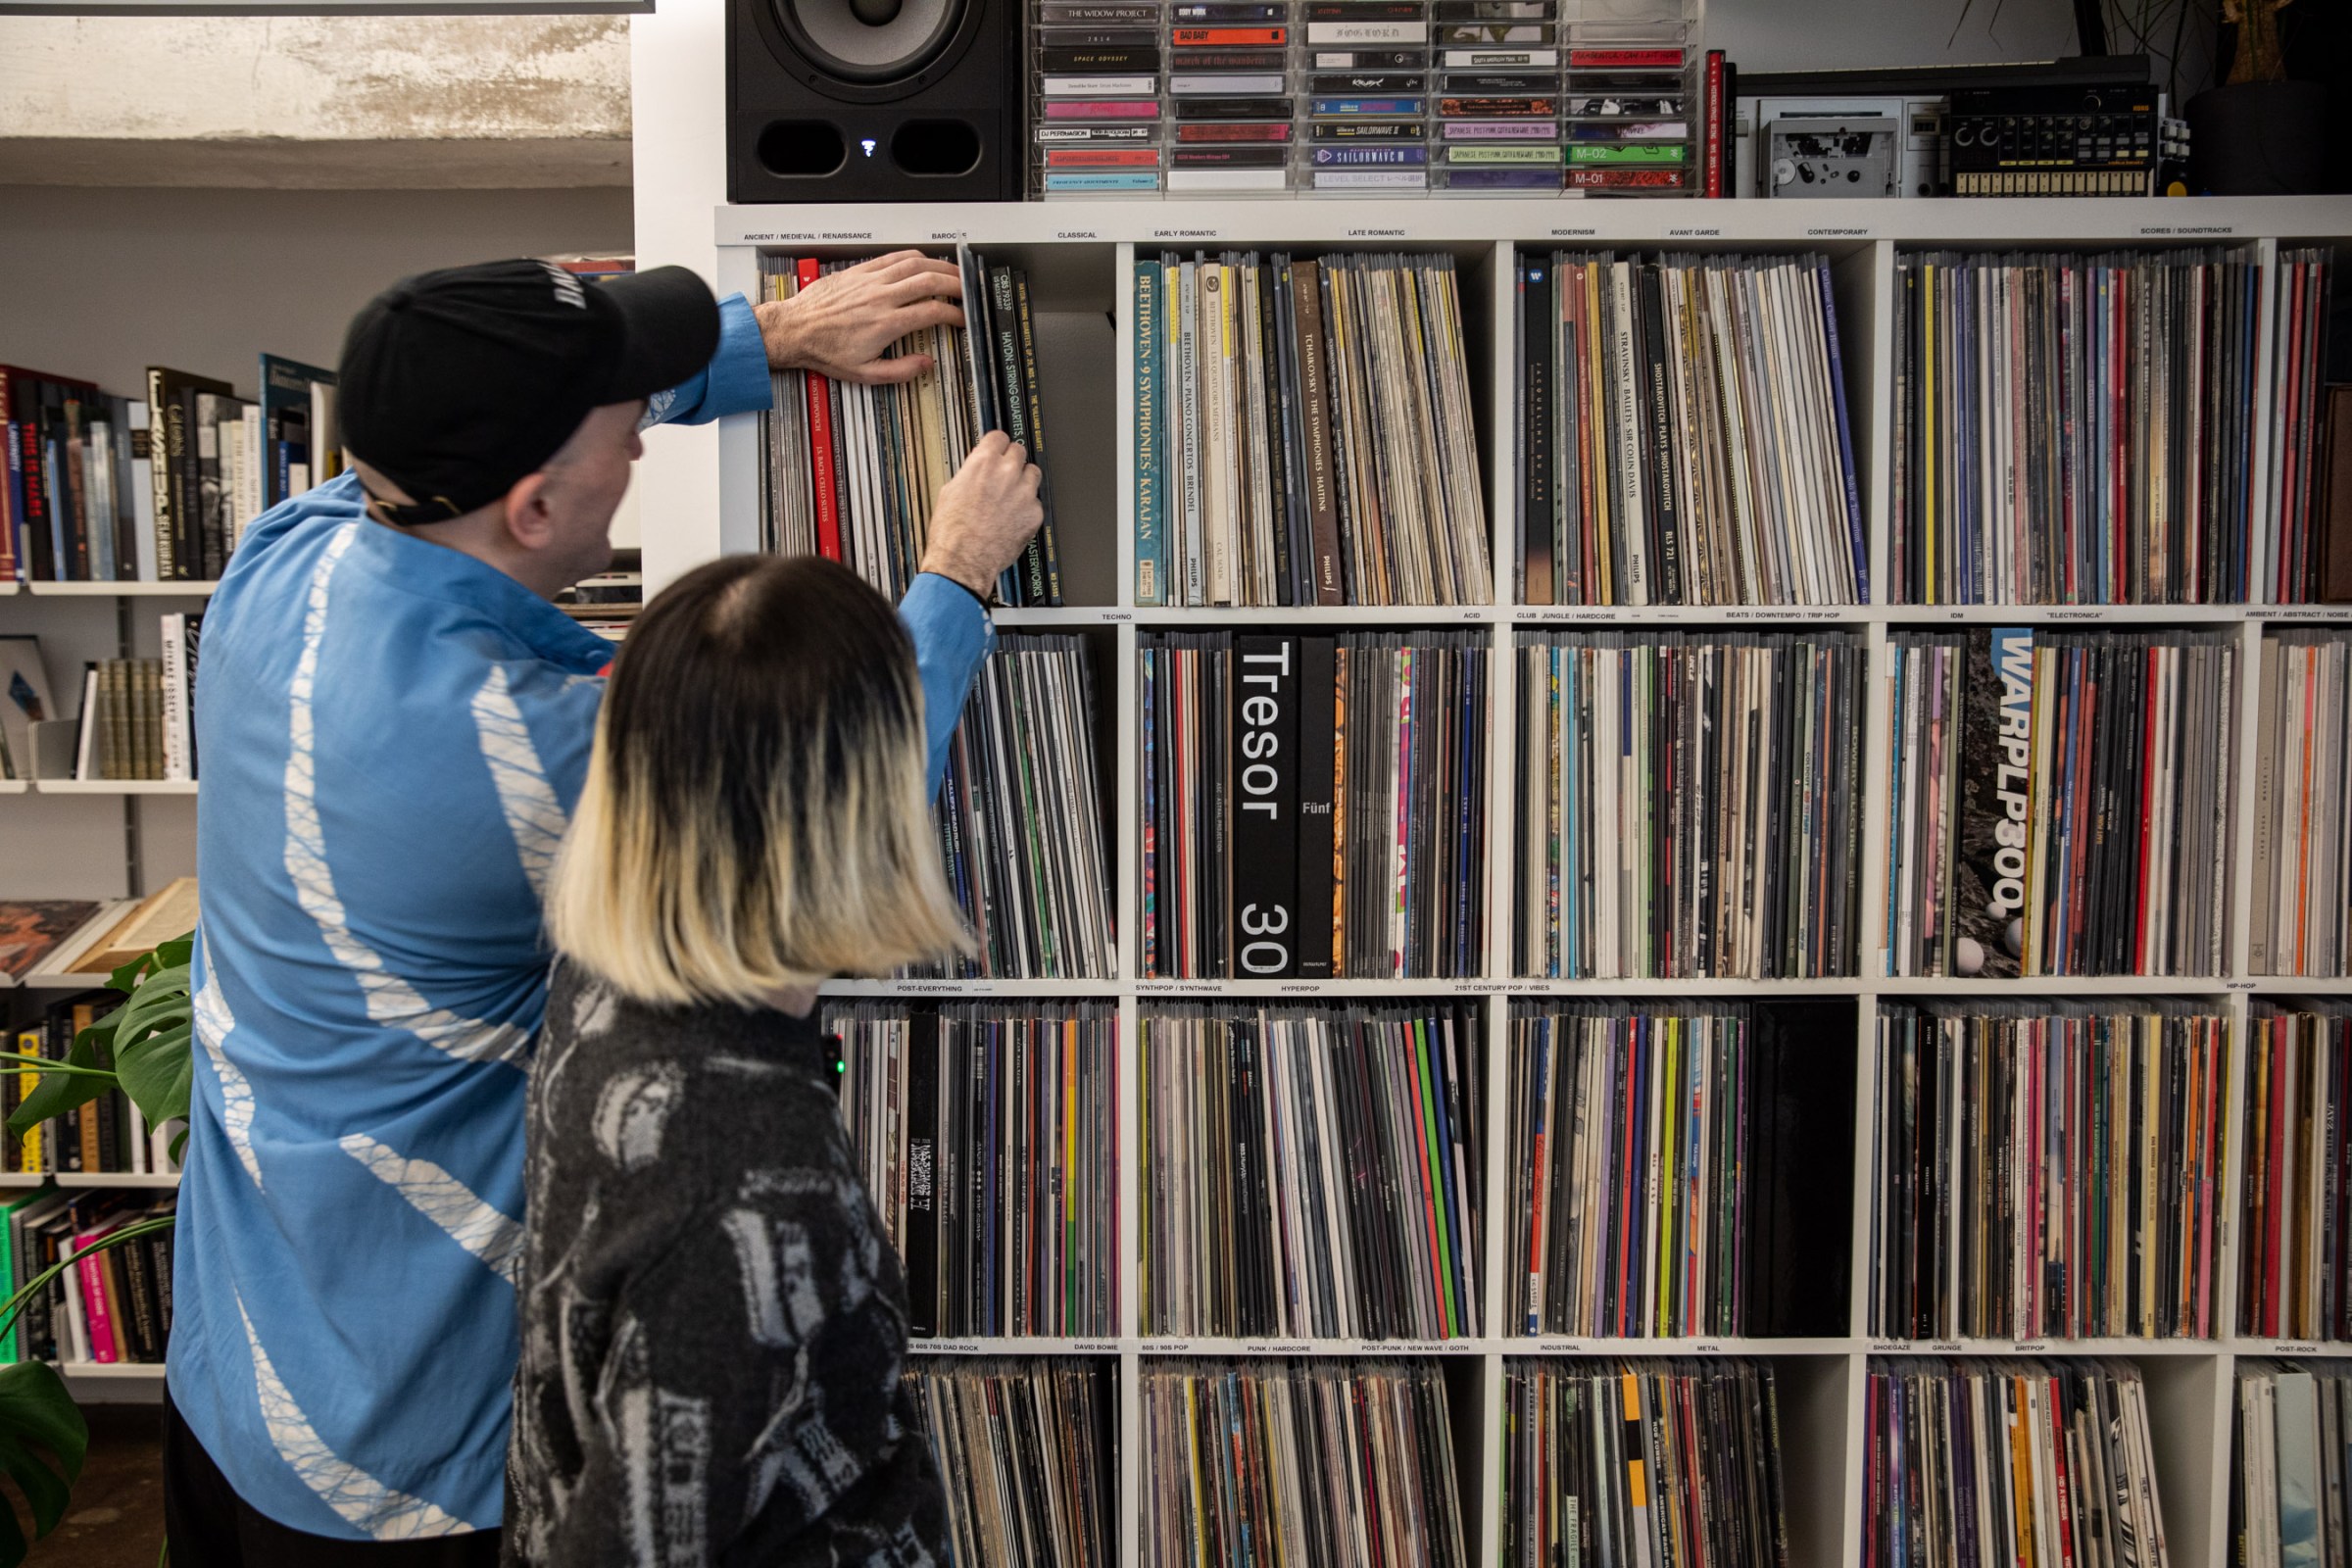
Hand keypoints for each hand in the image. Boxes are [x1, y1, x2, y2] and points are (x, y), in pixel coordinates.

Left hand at [755, 251, 964, 384]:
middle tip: (967, 291)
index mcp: (887, 323)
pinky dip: (913, 257)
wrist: (795, 330)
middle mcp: (881, 298)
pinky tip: (923, 261)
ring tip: (953, 273)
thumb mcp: (865, 374)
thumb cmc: (825, 350)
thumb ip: (900, 371)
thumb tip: (924, 364)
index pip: (933, 311)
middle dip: (955, 284)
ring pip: (915, 264)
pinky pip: (893, 257)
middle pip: (930, 281)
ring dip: (939, 266)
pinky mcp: (860, 271)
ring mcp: (871, 281)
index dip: (954, 315)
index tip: (961, 320)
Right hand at [921, 431, 1042, 597]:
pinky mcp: (1034, 514)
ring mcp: (1024, 493)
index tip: (998, 449)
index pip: (999, 437)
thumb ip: (971, 472)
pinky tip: (1013, 517)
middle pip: (1019, 451)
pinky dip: (1027, 508)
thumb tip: (978, 469)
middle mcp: (1007, 473)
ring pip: (1033, 473)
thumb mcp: (950, 490)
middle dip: (1011, 461)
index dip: (997, 445)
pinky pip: (1036, 502)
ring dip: (1024, 481)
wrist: (963, 561)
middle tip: (1005, 474)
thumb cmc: (952, 532)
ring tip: (1011, 495)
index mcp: (983, 463)